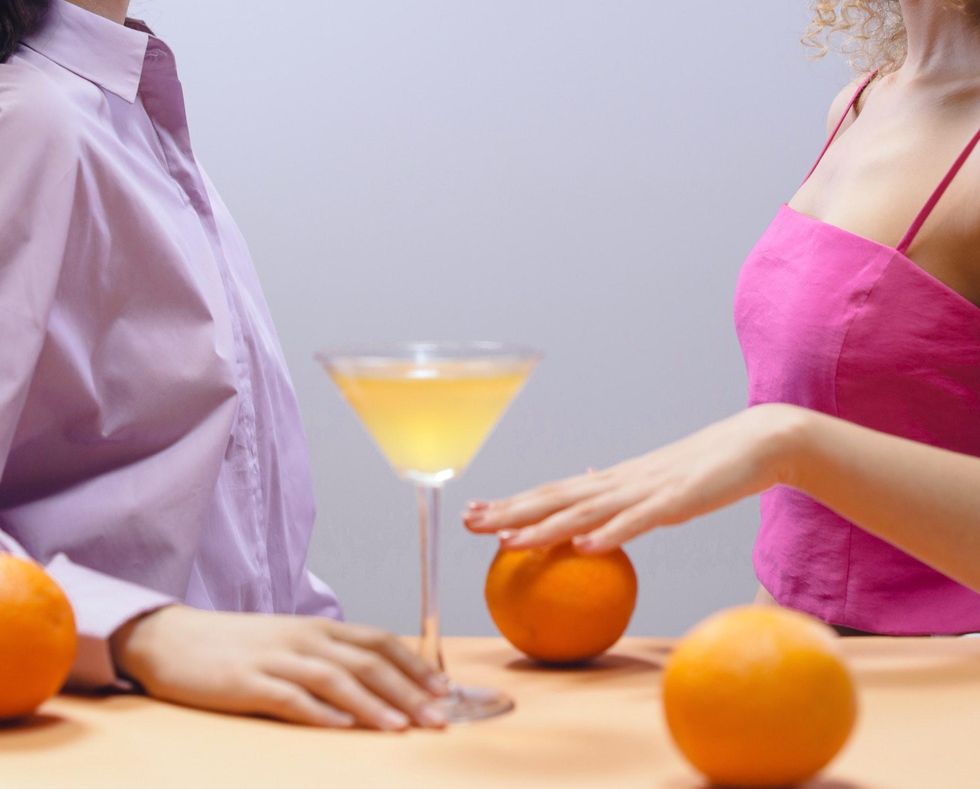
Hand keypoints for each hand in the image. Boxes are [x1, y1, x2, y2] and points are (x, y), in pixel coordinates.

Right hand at [110, 606, 449, 730]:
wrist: (173, 639)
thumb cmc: (239, 645)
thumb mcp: (292, 642)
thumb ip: (330, 656)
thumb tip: (378, 681)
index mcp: (319, 627)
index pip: (379, 641)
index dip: (416, 664)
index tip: (445, 689)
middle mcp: (305, 639)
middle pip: (367, 662)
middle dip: (408, 691)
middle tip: (439, 717)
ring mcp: (275, 659)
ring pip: (336, 679)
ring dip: (374, 703)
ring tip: (403, 727)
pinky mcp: (246, 682)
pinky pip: (289, 698)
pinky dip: (320, 712)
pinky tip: (343, 727)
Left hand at [463, 404, 806, 551]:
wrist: (756, 442)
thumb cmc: (707, 469)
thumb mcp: (656, 487)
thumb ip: (623, 499)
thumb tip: (590, 510)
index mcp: (612, 481)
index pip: (551, 492)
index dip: (511, 503)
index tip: (475, 513)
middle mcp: (619, 482)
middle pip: (554, 498)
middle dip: (508, 511)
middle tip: (467, 522)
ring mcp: (646, 490)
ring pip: (586, 510)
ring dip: (545, 527)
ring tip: (509, 541)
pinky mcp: (677, 500)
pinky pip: (640, 522)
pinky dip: (611, 534)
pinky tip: (585, 548)